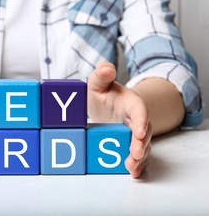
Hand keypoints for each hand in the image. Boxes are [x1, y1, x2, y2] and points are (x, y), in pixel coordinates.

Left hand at [88, 61, 151, 177]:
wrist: (106, 104)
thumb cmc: (103, 93)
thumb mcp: (98, 82)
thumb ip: (102, 74)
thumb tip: (106, 68)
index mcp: (131, 102)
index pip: (140, 110)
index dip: (141, 120)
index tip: (138, 131)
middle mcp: (137, 119)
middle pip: (144, 132)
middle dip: (140, 144)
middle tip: (135, 153)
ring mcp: (135, 133)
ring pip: (142, 146)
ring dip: (139, 158)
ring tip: (132, 168)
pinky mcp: (131, 145)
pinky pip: (138, 155)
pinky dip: (137, 165)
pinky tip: (134, 173)